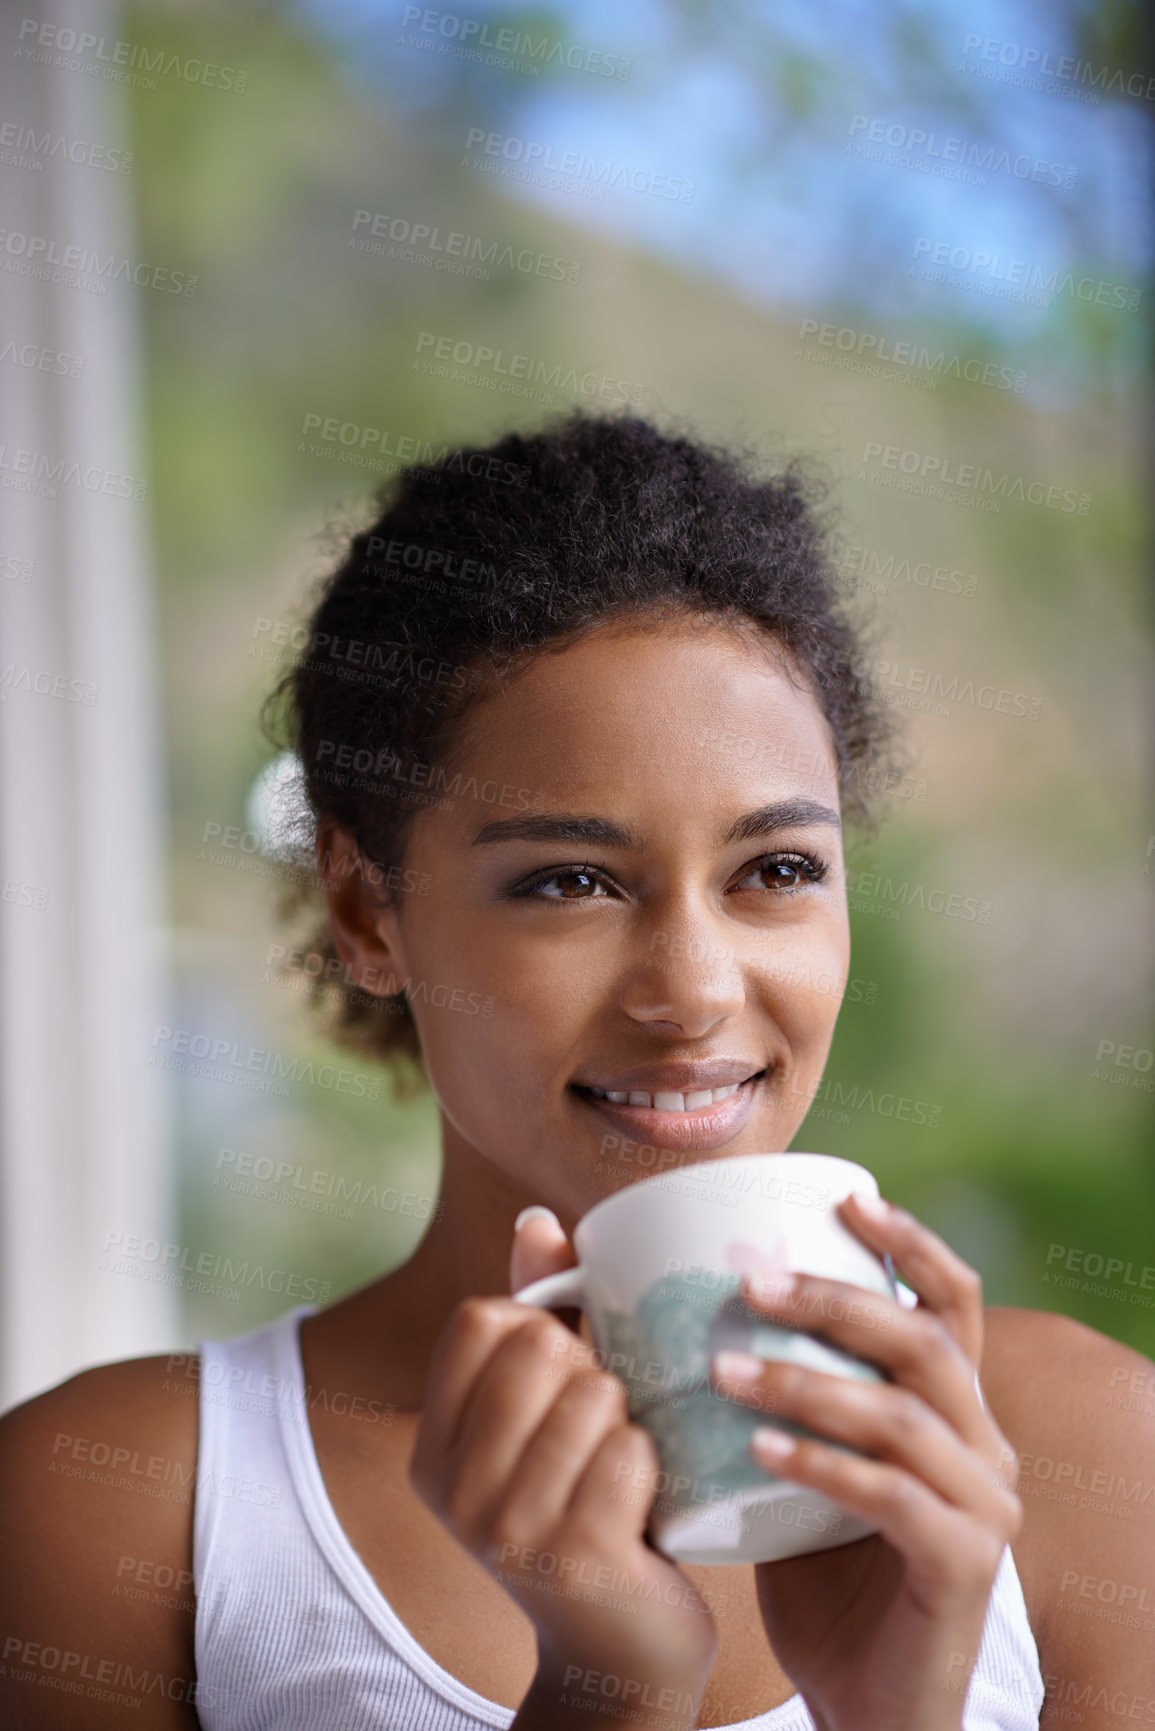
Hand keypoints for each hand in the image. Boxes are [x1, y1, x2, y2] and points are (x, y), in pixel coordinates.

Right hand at [408, 1208, 717, 1728]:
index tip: (561, 1375)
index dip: (538, 1327)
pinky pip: (632, 1452)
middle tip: (601, 1428)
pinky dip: (653, 1465)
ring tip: (621, 1467)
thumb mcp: (551, 1412)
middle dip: (592, 1370)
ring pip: (594, 1395)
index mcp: (433, 1449)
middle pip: (540, 1348)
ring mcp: (508, 1529)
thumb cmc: (589, 1504)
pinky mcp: (573, 1559)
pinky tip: (642, 1506)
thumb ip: (541, 1315)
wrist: (622, 1650)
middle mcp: (453, 1491)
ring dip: (630, 1420)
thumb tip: (538, 1217)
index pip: (481, 1319)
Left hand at [709, 1193, 1020, 1730]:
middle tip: (747, 1280)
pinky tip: (760, 1449)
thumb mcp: (788, 1459)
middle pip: (924, 1340)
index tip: (847, 1196)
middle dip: (834, 1298)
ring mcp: (983, 1506)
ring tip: (724, 1367)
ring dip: (808, 1381)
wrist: (864, 1700)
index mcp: (951, 1406)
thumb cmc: (814, 1567)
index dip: (910, 1242)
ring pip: (903, 1414)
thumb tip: (659, 1304)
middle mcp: (982, 1444)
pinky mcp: (962, 1567)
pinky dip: (824, 1465)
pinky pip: (893, 1498)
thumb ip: (761, 1387)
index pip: (953, 1301)